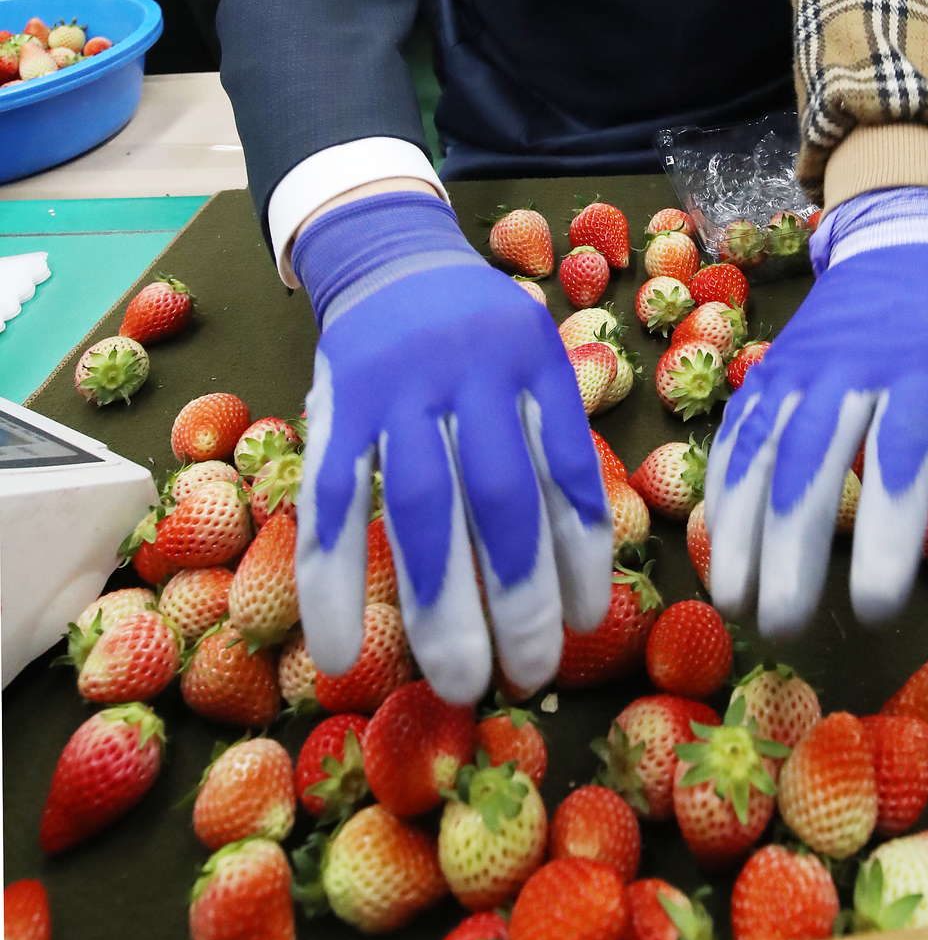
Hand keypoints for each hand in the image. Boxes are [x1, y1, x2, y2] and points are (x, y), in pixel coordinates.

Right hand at [292, 191, 612, 702]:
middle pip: (502, 498)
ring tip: (462, 682)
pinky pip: (331, 503)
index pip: (566, 470)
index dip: (581, 554)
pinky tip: (340, 653)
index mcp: (533, 358)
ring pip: (422, 509)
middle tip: (529, 675)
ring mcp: (396, 385)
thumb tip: (578, 578)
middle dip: (520, 598)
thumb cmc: (477, 333)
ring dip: (442, 606)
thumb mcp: (530, 360)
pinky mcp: (334, 406)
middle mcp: (470, 367)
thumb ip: (548, 440)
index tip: (585, 623)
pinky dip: (332, 583)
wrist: (390, 256)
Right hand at [705, 189, 927, 637]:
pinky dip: (720, 486)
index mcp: (920, 369)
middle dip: (790, 550)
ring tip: (733, 601)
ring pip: (759, 449)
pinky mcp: (770, 368)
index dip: (880, 538)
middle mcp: (849, 368)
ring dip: (738, 527)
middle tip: (783, 626)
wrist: (897, 233)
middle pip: (811, 463)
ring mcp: (799, 367)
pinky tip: (715, 541)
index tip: (873, 608)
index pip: (896, 461)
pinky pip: (737, 429)